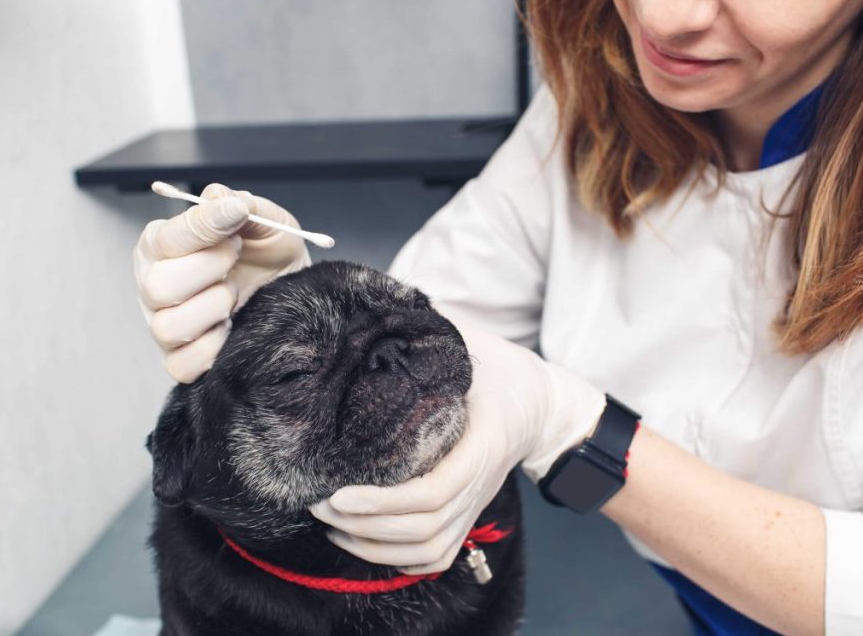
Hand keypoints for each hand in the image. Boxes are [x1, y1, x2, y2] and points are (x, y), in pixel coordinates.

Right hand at [133, 183, 310, 382]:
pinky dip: (213, 347)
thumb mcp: (265, 221)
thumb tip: (219, 198)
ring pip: (169, 327)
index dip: (202, 226)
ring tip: (235, 293)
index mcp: (162, 245)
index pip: (165, 238)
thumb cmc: (269, 255)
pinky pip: (182, 364)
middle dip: (209, 269)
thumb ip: (240, 204)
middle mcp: (153, 285)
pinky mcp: (180, 360)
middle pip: (159, 287)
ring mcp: (164, 325)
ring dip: (214, 306)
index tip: (236, 214)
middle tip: (235, 256)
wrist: (294, 294)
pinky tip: (232, 325)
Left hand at [309, 314, 605, 573]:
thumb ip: (432, 324)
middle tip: (318, 506)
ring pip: (427, 548)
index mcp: (481, 444)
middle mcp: (480, 482)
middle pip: (423, 527)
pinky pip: (436, 554)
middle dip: (365, 527)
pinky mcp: (469, 514)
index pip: (434, 491)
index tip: (338, 494)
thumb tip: (378, 300)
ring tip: (333, 526)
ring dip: (375, 548)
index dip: (383, 503)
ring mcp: (475, 503)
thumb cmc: (504, 372)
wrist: (544, 406)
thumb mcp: (473, 342)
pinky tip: (364, 544)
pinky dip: (399, 561)